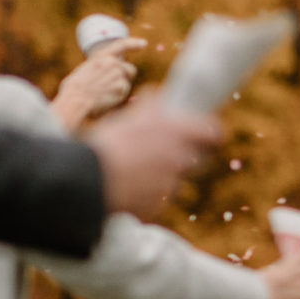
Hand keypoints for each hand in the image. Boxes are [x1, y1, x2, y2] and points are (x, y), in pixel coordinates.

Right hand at [52, 37, 144, 131]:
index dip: (134, 44)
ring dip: (121, 87)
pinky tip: (106, 98)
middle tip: (112, 85)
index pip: (121, 45)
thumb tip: (112, 72)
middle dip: (125, 76)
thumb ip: (101, 67)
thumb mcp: (86, 69)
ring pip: (128, 81)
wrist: (75, 99)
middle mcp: (112, 63)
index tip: (143, 44)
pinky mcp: (122, 88)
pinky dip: (119, 96)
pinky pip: (126, 92)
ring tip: (105, 92)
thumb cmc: (75, 89)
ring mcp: (118, 74)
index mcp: (101, 56)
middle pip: (130, 69)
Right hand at [84, 89, 219, 217]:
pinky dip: (145, 195)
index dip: (212, 134)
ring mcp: (170, 184)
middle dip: (183, 158)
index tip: (211, 136)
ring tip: (133, 171)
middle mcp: (179, 159)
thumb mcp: (129, 117)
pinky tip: (126, 187)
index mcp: (176, 132)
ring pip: (173, 180)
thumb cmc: (107, 144)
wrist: (86, 179)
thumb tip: (157, 94)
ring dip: (161, 177)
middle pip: (195, 160)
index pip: (213, 132)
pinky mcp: (157, 205)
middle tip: (162, 155)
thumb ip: (150, 106)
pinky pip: (156, 199)